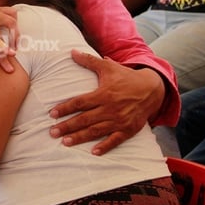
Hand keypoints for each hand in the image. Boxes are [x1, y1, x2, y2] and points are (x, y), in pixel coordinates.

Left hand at [0, 0, 18, 71]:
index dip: (1, 46)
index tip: (10, 55)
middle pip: (2, 34)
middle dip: (7, 51)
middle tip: (9, 68)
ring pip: (11, 21)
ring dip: (15, 35)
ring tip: (14, 48)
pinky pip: (11, 12)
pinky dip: (14, 21)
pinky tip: (13, 31)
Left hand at [49, 50, 164, 154]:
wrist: (152, 89)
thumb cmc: (126, 78)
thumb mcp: (108, 67)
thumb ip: (89, 61)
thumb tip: (71, 52)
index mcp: (104, 94)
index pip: (80, 103)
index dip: (65, 108)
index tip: (52, 114)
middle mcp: (110, 109)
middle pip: (85, 119)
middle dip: (68, 126)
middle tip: (52, 132)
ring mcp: (119, 121)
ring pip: (96, 131)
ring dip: (80, 138)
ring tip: (65, 142)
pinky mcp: (128, 129)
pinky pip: (115, 140)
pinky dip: (105, 147)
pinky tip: (93, 152)